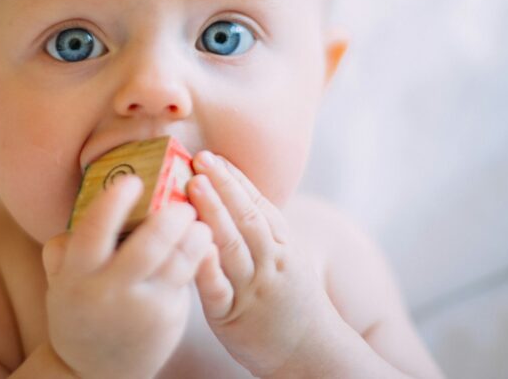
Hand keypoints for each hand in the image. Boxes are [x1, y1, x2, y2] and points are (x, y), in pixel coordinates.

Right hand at [42, 175, 212, 378]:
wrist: (95, 372)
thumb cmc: (80, 311)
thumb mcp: (61, 282)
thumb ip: (65, 247)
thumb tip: (82, 208)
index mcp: (77, 276)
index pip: (95, 231)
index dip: (114, 203)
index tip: (132, 181)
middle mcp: (110, 292)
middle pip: (149, 246)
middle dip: (170, 218)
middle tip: (182, 202)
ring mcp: (143, 309)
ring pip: (178, 262)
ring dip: (195, 236)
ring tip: (199, 221)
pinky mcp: (169, 319)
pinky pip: (187, 279)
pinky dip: (199, 256)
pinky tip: (203, 242)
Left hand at [188, 152, 331, 377]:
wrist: (312, 352)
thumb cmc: (289, 297)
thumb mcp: (285, 255)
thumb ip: (260, 226)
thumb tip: (230, 189)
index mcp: (281, 243)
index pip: (257, 203)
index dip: (234, 178)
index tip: (213, 155)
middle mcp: (269, 261)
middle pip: (246, 217)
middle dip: (223, 185)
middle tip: (200, 159)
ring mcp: (252, 288)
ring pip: (232, 245)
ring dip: (213, 212)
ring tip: (194, 185)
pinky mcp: (233, 315)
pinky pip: (219, 289)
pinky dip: (208, 267)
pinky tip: (195, 246)